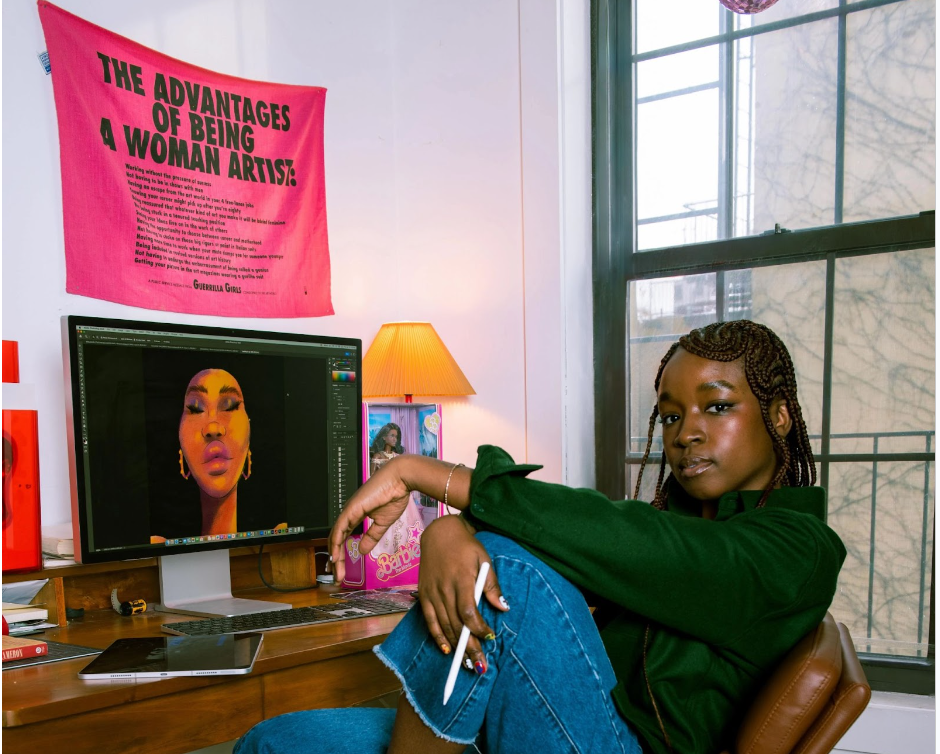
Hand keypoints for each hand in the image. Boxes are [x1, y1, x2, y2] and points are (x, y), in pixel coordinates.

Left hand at [328, 457, 412, 583]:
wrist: (400, 480)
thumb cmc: (394, 496)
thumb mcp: (383, 523)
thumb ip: (371, 537)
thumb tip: (361, 551)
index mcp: (356, 516)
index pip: (343, 537)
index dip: (340, 554)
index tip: (342, 570)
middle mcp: (349, 513)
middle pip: (337, 539)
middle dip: (335, 559)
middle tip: (337, 576)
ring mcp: (349, 510)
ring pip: (336, 536)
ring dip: (334, 555)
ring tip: (335, 571)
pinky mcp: (352, 508)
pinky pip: (340, 528)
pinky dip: (336, 543)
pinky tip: (335, 555)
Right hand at [418, 515, 508, 672]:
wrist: (439, 534)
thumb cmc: (465, 547)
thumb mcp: (484, 559)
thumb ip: (492, 585)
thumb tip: (504, 607)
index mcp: (461, 578)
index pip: (469, 611)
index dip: (479, 628)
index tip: (490, 637)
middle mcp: (444, 588)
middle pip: (457, 623)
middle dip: (469, 646)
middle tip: (481, 664)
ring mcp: (432, 593)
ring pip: (445, 625)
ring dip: (456, 647)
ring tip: (468, 663)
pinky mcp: (424, 595)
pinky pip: (430, 621)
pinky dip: (438, 637)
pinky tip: (447, 650)